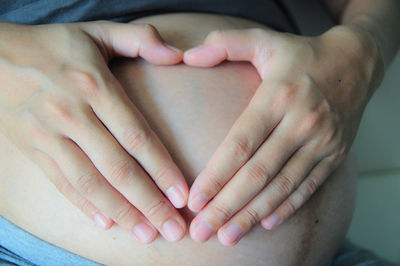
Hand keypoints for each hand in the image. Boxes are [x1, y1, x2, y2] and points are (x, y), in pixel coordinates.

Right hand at [0, 21, 188, 242]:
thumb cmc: (54, 45)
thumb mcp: (98, 31)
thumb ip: (140, 38)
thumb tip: (178, 54)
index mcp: (94, 86)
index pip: (137, 137)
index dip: (162, 170)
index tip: (182, 196)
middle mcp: (72, 114)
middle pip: (118, 168)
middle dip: (149, 203)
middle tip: (172, 230)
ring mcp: (48, 134)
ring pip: (90, 183)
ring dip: (121, 213)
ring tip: (146, 234)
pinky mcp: (32, 148)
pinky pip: (61, 183)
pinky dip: (84, 206)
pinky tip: (107, 225)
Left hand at [183, 25, 382, 244]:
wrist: (356, 62)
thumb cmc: (301, 55)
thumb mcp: (264, 40)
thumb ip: (225, 44)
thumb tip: (188, 56)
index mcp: (278, 97)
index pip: (241, 144)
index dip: (216, 175)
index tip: (194, 200)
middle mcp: (301, 123)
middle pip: (258, 174)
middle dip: (227, 206)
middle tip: (202, 233)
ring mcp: (321, 141)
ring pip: (282, 187)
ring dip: (253, 215)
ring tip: (228, 236)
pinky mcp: (335, 153)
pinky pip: (308, 186)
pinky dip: (287, 207)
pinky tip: (266, 223)